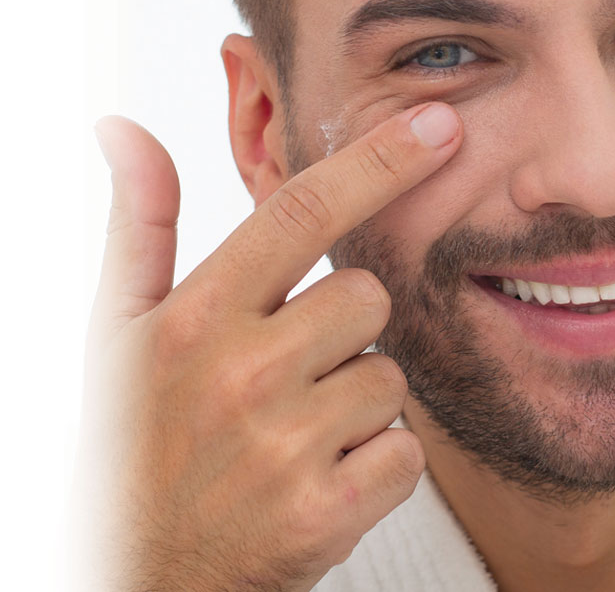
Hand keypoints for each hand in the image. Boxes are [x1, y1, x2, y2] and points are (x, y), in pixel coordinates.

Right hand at [80, 103, 461, 591]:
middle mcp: (240, 373)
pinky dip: (377, 464)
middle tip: (289, 372)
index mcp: (197, 316)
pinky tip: (320, 479)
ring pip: (392, 376)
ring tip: (294, 432)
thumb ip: (141, 223)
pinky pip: (405, 449)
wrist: (135, 577)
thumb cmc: (134, 441)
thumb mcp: (119, 329)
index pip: (302, 211)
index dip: (379, 160)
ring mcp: (284, 446)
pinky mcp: (324, 514)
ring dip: (358, 401)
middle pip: (370, 296)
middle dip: (347, 327)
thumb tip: (123, 126)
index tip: (438, 124)